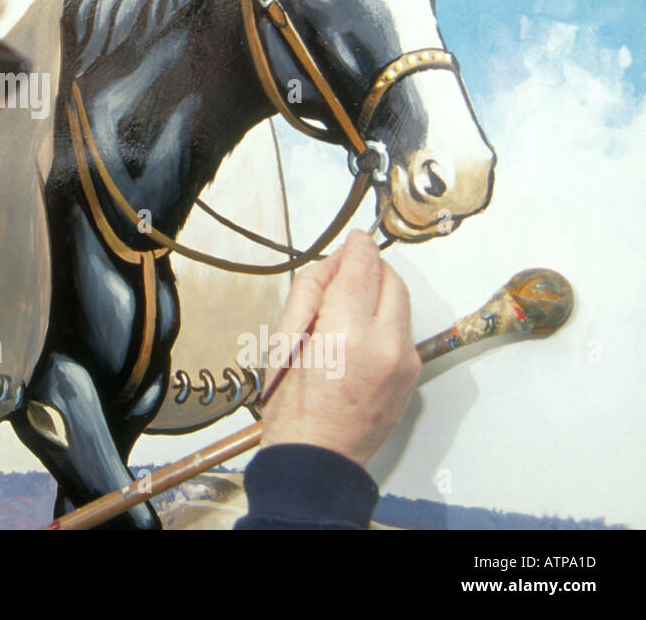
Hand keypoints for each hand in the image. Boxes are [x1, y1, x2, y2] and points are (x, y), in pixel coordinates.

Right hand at [257, 230, 420, 466]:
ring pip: (401, 303)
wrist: (317, 458)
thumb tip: (336, 262)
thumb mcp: (283, 339)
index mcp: (347, 334)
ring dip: (379, 293)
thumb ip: (312, 292)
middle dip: (371, 267)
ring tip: (347, 306)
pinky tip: (359, 334)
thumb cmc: (290, 404)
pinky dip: (384, 320)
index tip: (352, 238)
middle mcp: (386, 344)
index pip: (363, 267)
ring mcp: (405, 361)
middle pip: (391, 280)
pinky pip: (402, 330)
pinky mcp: (412, 374)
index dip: (357, 247)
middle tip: (344, 272)